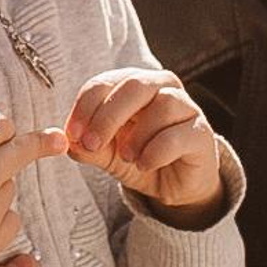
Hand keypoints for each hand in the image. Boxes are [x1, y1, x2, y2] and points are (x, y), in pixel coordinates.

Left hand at [65, 69, 223, 222]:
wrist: (175, 184)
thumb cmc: (140, 157)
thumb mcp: (107, 154)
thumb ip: (87, 146)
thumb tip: (65, 141)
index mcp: (132, 84)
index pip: (105, 82)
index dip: (85, 106)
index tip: (72, 133)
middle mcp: (161, 87)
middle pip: (134, 85)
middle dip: (107, 116)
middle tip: (92, 143)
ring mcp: (186, 107)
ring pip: (162, 105)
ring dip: (137, 135)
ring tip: (127, 156)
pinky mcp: (201, 133)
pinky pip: (178, 134)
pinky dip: (156, 151)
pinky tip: (145, 164)